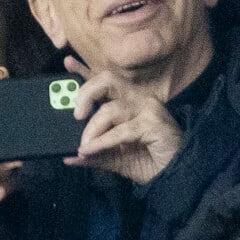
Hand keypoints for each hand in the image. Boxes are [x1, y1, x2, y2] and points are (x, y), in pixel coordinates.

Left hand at [63, 56, 181, 184]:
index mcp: (125, 104)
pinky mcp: (154, 122)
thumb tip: (68, 157)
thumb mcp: (112, 159)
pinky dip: (102, 141)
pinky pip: (121, 130)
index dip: (85, 71)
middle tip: (76, 115)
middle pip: (107, 81)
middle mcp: (137, 100)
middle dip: (86, 93)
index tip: (67, 63)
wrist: (172, 176)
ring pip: (110, 109)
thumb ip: (92, 155)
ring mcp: (148, 108)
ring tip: (83, 147)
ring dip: (92, 129)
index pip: (103, 82)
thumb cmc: (147, 162)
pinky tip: (91, 149)